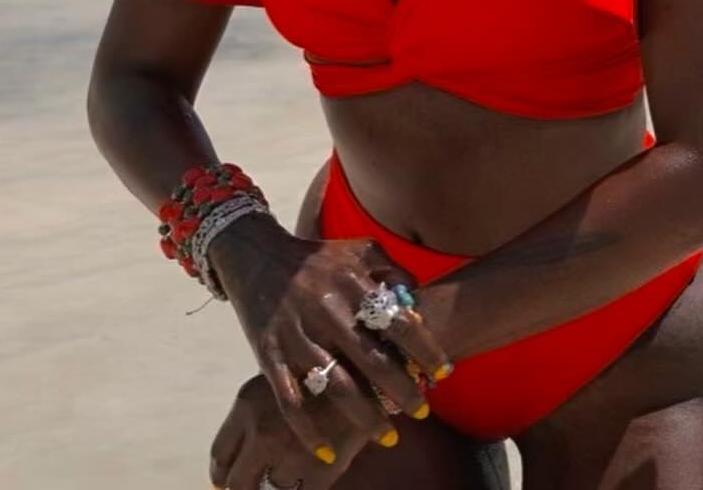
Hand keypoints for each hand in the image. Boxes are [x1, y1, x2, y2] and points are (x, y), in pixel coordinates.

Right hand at [207, 216, 450, 467]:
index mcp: (353, 286)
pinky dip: (309, 432)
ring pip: (338, 389)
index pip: (398, 323)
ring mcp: (298, 337)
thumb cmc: (318, 258)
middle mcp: (328, 313)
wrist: (258, 256)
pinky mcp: (270, 357)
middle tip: (422, 411)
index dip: (425, 350)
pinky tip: (328, 453)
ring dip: (367, 418)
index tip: (443, 373)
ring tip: (389, 437)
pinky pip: (291, 402)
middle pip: (373, 363)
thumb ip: (393, 270)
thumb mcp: (360, 250)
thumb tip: (417, 301)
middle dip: (403, 392)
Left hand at [210, 374, 345, 488]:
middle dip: (244, 487)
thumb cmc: (320, 365)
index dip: (222, 473)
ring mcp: (288, 455)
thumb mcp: (281, 379)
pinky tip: (306, 482)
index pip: (220, 454)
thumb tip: (249, 442)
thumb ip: (262, 410)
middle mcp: (260, 432)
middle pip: (238, 482)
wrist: (366, 366)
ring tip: (283, 481)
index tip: (226, 480)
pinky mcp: (318, 471)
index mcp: (246, 405)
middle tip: (253, 487)